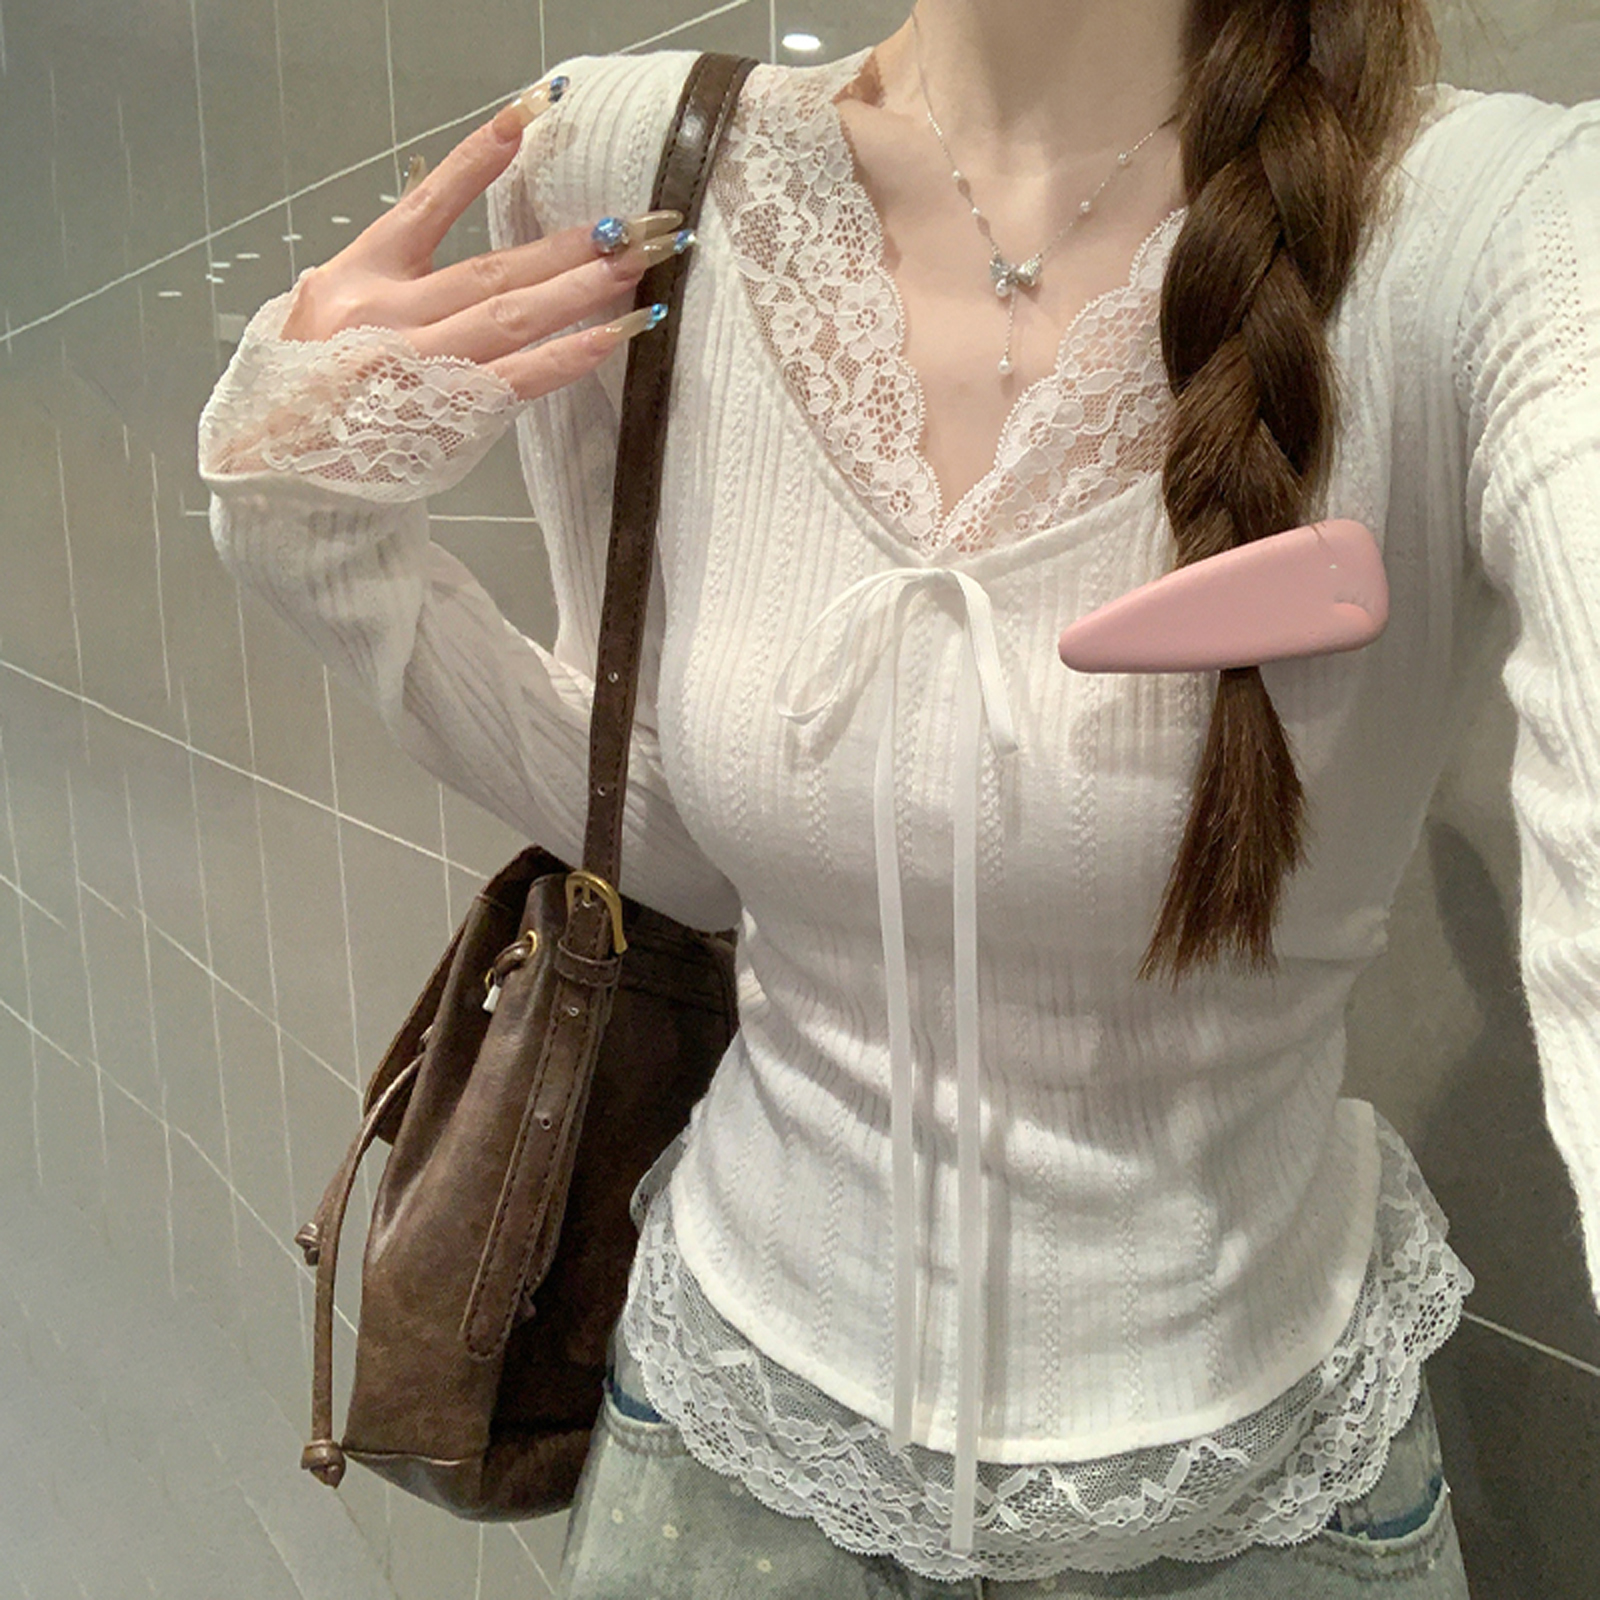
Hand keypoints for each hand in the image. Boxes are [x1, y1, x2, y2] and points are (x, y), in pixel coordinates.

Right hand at [277, 77, 693, 398]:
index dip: (478, 158)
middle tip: (631, 223)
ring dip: (582, 290)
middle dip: (570, 244)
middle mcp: (389, 313)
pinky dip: (567, 357)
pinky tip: (611, 337)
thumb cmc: (313, 395)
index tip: (528, 116)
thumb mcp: (322, 316)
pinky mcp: (443, 414)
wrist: (284, 476)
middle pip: (495, 267)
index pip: (427, 202)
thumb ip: (385, 278)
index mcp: (360, 277)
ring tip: (636, 266)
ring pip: (514, 314)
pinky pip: (519, 379)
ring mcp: (418, 364)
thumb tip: (441, 236)